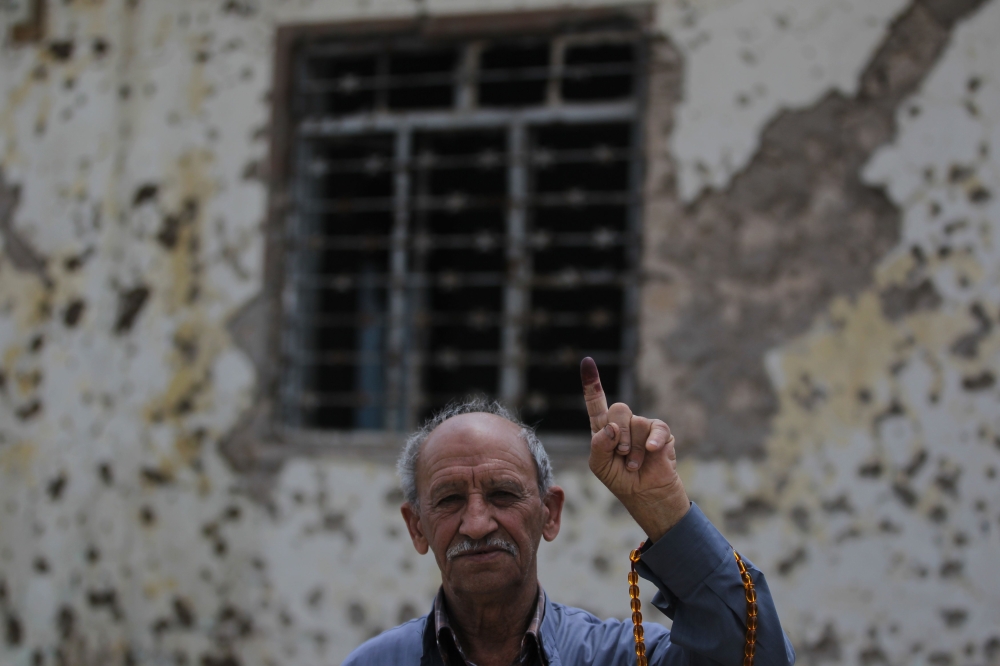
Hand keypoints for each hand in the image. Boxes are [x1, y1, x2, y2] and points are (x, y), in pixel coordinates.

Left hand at [581, 357, 689, 540]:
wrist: (646, 494)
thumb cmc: (620, 480)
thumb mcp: (600, 466)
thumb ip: (599, 445)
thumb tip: (612, 428)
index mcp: (604, 428)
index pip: (596, 403)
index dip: (592, 384)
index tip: (587, 362)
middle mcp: (623, 423)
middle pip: (618, 408)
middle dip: (619, 434)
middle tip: (621, 454)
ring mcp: (642, 427)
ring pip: (636, 422)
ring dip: (634, 448)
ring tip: (635, 464)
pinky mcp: (661, 433)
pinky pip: (655, 428)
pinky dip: (652, 441)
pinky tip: (652, 452)